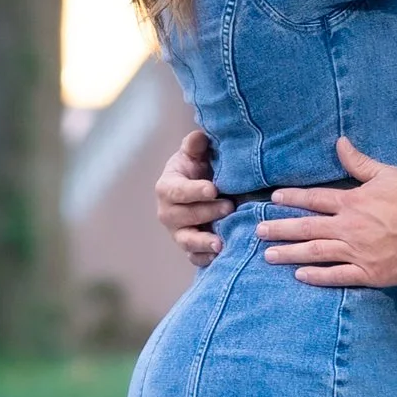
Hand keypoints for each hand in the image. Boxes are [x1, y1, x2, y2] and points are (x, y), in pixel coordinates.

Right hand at [157, 125, 228, 267]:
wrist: (201, 189)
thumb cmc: (198, 168)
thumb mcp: (195, 153)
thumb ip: (195, 145)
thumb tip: (199, 137)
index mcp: (167, 187)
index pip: (177, 191)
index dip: (194, 191)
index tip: (213, 189)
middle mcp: (168, 212)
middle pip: (183, 216)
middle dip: (206, 212)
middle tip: (230, 206)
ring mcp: (178, 232)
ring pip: (186, 241)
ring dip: (203, 242)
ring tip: (221, 243)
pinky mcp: (189, 247)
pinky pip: (194, 257)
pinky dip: (205, 259)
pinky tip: (220, 257)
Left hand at [259, 138, 396, 288]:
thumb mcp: (386, 173)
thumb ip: (359, 162)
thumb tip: (339, 142)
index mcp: (351, 202)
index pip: (314, 199)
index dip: (292, 198)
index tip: (272, 200)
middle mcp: (347, 227)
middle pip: (306, 228)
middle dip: (280, 229)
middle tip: (258, 232)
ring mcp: (355, 252)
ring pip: (315, 253)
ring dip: (290, 254)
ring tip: (269, 256)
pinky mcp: (367, 273)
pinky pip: (337, 276)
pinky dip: (318, 277)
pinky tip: (300, 276)